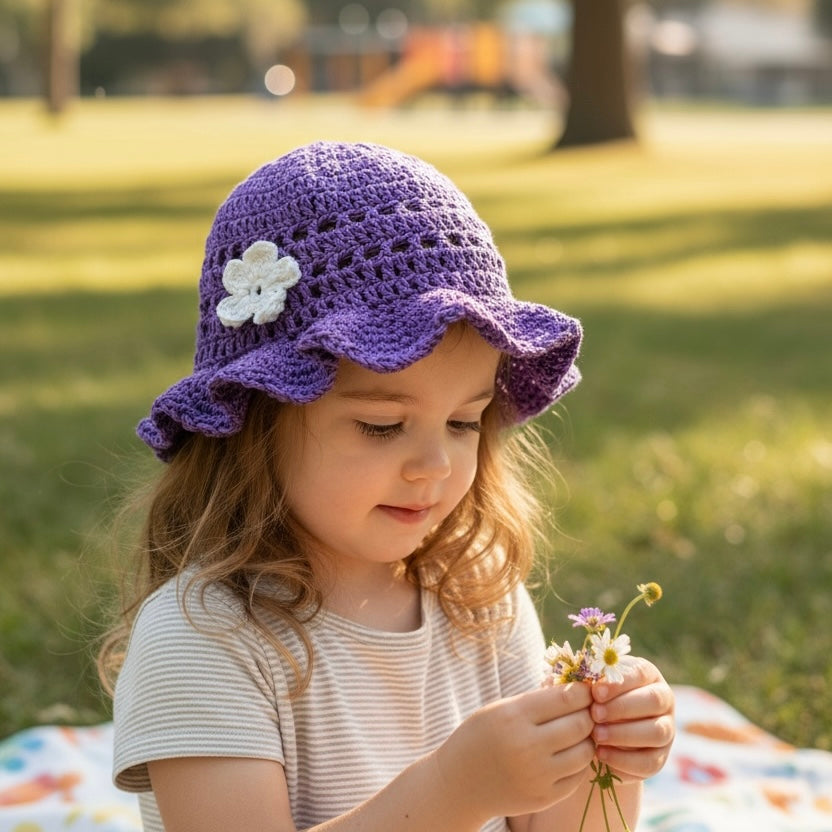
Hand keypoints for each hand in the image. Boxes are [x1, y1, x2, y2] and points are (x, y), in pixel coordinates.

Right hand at [436, 684, 596, 821]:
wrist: (460, 783)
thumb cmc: (480, 736)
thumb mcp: (501, 709)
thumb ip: (537, 701)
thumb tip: (578, 691)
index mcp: (514, 717)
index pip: (566, 698)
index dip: (582, 691)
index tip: (583, 690)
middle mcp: (527, 747)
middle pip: (580, 724)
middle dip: (588, 714)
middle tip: (585, 711)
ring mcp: (537, 776)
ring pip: (585, 752)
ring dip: (587, 740)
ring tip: (577, 734)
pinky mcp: (544, 798)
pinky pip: (578, 777)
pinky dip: (579, 763)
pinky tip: (568, 754)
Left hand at [590, 656, 674, 781]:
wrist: (599, 730)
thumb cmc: (593, 697)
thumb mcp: (593, 685)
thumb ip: (591, 680)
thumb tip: (582, 682)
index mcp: (648, 675)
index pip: (640, 673)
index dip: (619, 683)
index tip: (596, 692)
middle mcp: (663, 700)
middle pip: (654, 701)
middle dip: (622, 707)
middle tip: (595, 714)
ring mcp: (666, 730)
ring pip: (657, 732)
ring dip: (624, 734)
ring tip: (596, 735)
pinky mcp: (659, 757)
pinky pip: (649, 762)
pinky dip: (624, 759)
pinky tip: (600, 753)